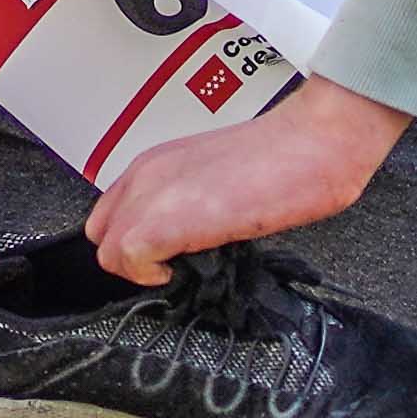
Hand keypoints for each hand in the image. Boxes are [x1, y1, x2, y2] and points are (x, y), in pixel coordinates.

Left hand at [87, 82, 409, 282]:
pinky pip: (129, 262)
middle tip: (177, 262)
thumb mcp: (219, 177)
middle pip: (102, 236)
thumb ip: (189, 200)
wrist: (314, 142)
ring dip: (144, 269)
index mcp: (156, 163)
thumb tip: (189, 235)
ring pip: (109, 254)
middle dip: (134, 259)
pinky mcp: (164, 221)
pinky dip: (153, 275)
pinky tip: (191, 263)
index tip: (169, 251)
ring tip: (189, 261)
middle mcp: (145, 175)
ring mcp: (151, 196)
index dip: (136, 241)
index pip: (112, 215)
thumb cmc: (287, 158)